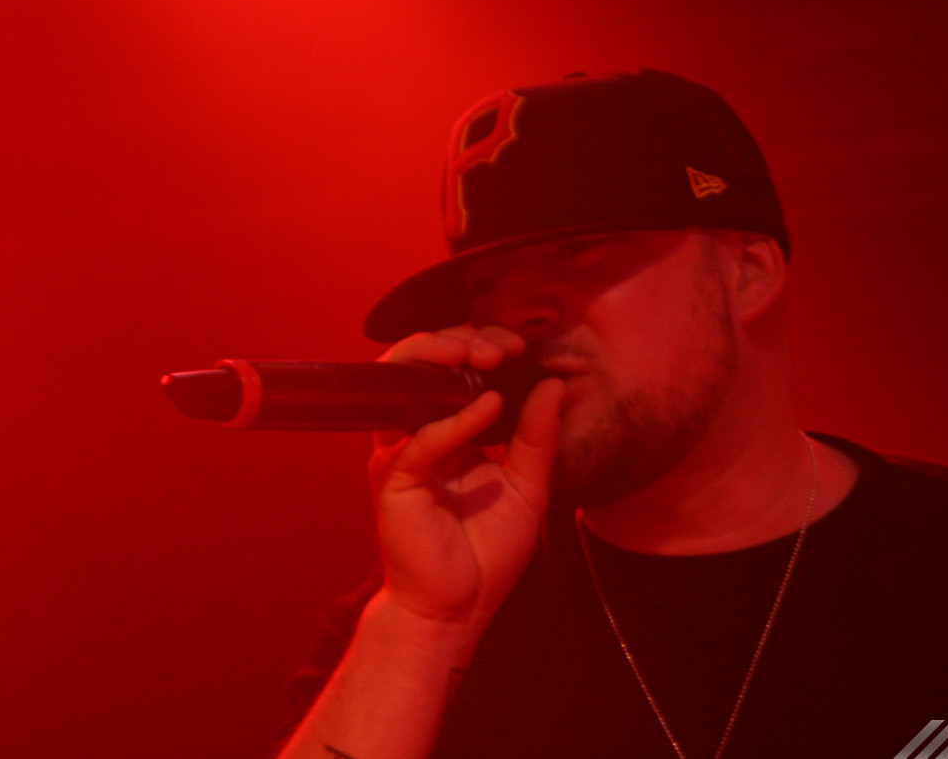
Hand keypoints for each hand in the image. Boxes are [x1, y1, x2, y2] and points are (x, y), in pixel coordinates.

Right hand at [369, 325, 564, 629]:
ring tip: (484, 356)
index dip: (481, 346)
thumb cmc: (488, 552)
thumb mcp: (529, 486)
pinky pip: (420, 437)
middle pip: (421, 362)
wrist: (460, 606)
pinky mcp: (392, 478)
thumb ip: (538, 436)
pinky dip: (456, 418)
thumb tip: (555, 384)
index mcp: (447, 432)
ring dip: (440, 356)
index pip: (452, 369)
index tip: (520, 347)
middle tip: (503, 347)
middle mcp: (417, 434)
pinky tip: (489, 406)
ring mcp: (400, 453)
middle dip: (462, 340)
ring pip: (401, 381)